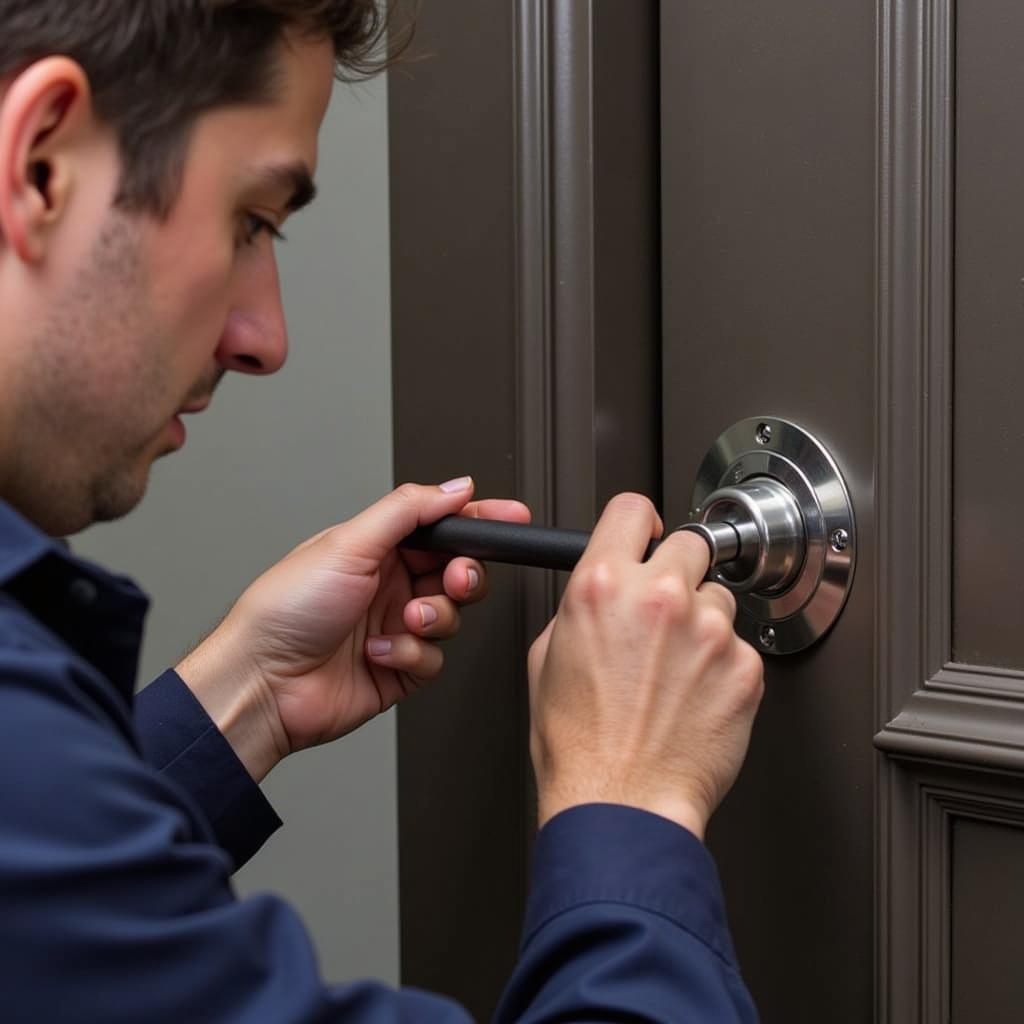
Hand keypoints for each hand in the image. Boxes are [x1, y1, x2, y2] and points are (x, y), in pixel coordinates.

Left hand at [177, 478, 529, 780]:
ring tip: (403, 620)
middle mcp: (388, 584)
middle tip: (452, 579)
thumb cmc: (284, 610)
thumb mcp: (349, 543)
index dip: (480, 520)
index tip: (512, 516)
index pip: (441, 525)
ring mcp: (395, 627)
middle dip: (462, 575)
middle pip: (456, 571)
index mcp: (377, 547)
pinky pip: (434, 658)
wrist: (262, 682)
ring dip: (433, 618)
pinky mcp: (398, 667)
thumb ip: (409, 510)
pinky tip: (377, 651)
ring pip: (452, 616)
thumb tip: (455, 487)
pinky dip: (410, 653)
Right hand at [527, 493, 763, 839]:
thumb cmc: (579, 744)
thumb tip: (599, 592)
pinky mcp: (745, 667)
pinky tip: (694, 696)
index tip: (647, 533)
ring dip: (702, 621)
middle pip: (689, 544)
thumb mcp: (545, 658)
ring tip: (674, 669)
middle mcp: (659, 597)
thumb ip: (579, 607)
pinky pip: (740, 646)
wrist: (622, 803)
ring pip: (719, 597)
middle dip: (677, 571)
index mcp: (602, 586)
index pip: (631, 508)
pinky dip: (722, 665)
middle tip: (664, 611)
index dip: (638, 522)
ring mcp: (709, 630)